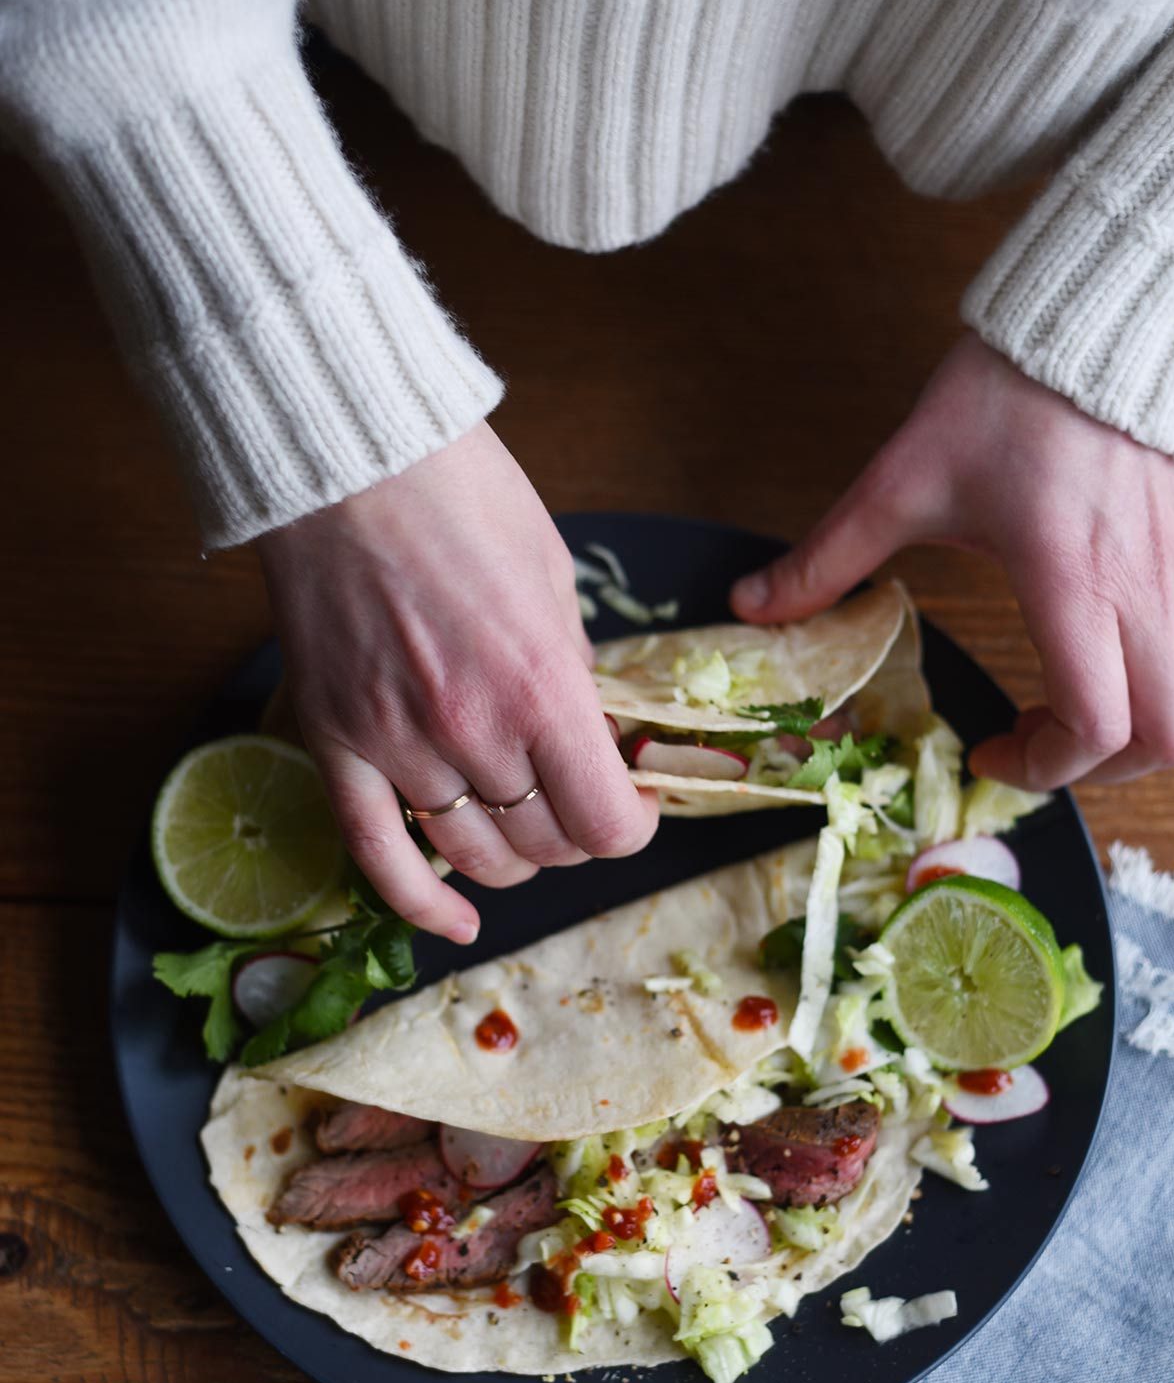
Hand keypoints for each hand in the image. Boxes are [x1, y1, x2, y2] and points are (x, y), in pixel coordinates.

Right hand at [257, 422, 656, 942]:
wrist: (347, 458)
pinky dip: (419, 902)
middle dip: (573, 836)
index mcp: (544, 686)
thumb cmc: (462, 495)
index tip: (629, 806)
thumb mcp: (555, 578)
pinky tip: (454, 924)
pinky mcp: (335, 742)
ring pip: (473, 856)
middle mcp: (473, 731)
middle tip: (573, 803)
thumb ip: (569, 671)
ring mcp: (397, 743)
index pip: (606, 823)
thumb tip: (582, 733)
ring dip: (511, 860)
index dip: (630, 827)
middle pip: (545, 846)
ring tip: (521, 834)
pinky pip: (376, 855)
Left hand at [731, 334, 1173, 787]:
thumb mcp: (900, 483)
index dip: (1047, 768)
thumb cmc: (1004, 396)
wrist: (1092, 314)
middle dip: (1106, 769)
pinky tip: (1141, 657)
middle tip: (1048, 748)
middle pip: (1168, 735)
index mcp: (1071, 583)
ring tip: (1104, 716)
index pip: (1098, 726)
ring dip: (1163, 725)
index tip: (993, 750)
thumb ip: (826, 557)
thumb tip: (752, 604)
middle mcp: (1146, 586)